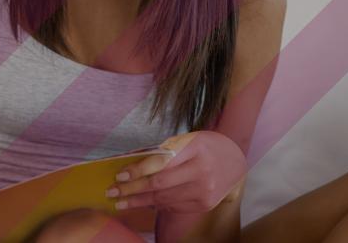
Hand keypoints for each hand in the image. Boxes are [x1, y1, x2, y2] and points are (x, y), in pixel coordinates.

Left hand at [108, 131, 245, 212]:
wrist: (235, 162)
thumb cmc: (203, 147)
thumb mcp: (185, 140)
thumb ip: (162, 151)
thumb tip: (131, 165)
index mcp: (195, 149)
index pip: (160, 163)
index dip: (137, 171)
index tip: (119, 176)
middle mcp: (202, 172)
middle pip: (159, 184)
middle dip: (132, 189)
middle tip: (112, 192)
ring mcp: (205, 191)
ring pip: (164, 199)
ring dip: (139, 201)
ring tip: (121, 202)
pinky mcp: (205, 204)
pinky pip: (174, 205)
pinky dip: (156, 205)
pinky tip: (143, 203)